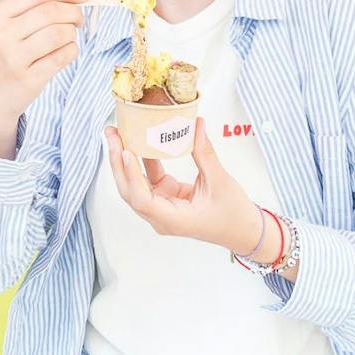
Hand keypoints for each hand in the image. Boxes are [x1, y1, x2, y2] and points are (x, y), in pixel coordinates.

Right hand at [0, 0, 87, 141]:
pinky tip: (66, 52)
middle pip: (51, 11)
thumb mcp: (6, 29)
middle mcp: (2, 34)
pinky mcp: (28, 78)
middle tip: (79, 19)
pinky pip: (63, 56)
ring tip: (68, 38)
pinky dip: (72, 51)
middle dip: (74, 12)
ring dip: (72, 34)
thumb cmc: (3, 58)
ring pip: (59, 33)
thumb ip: (34, 10)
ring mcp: (14, 57)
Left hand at [104, 120, 261, 253]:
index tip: (126, 151)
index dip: (131, 175)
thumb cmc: (233, 214)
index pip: (142, 199)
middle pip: (130, 190)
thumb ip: (204, 153)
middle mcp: (160, 215)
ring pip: (135, 184)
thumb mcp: (219, 182)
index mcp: (172, 220)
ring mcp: (162, 206)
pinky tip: (142, 140)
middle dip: (118, 162)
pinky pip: (150, 178)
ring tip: (118, 134)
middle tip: (111, 134)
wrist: (242, 231)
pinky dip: (145, 159)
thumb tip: (196, 123)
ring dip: (126, 160)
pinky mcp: (167, 197)